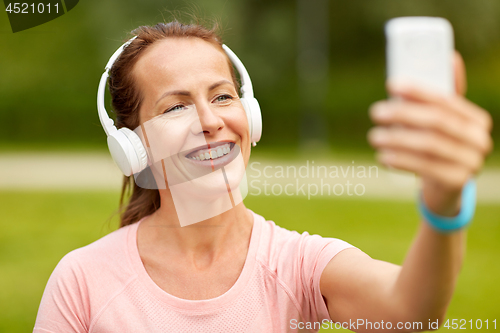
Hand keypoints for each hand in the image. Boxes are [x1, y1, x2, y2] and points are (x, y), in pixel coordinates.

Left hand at [368, 53, 492, 215]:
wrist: (444, 187)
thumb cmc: (437, 146)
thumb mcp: (439, 121)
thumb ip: (441, 94)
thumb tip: (451, 55)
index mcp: (476, 119)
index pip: (446, 99)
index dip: (418, 90)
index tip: (391, 84)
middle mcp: (479, 139)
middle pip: (437, 121)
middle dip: (403, 115)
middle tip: (376, 112)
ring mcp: (472, 162)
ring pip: (429, 145)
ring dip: (397, 139)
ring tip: (374, 136)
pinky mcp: (458, 182)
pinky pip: (426, 168)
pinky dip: (401, 160)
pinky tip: (383, 157)